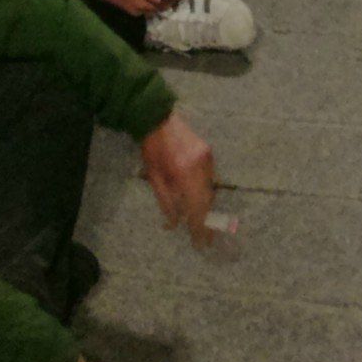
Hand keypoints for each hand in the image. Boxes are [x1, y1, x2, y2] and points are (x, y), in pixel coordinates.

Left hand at [138, 111, 220, 249]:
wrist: (158, 118)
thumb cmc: (151, 149)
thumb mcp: (154, 177)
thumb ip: (166, 200)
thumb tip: (174, 222)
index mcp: (185, 173)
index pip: (197, 207)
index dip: (200, 226)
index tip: (201, 243)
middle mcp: (201, 167)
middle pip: (207, 200)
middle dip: (206, 221)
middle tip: (206, 240)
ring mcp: (208, 159)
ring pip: (210, 190)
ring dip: (205, 207)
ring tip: (202, 224)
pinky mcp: (209, 153)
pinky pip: (209, 178)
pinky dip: (204, 191)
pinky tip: (198, 201)